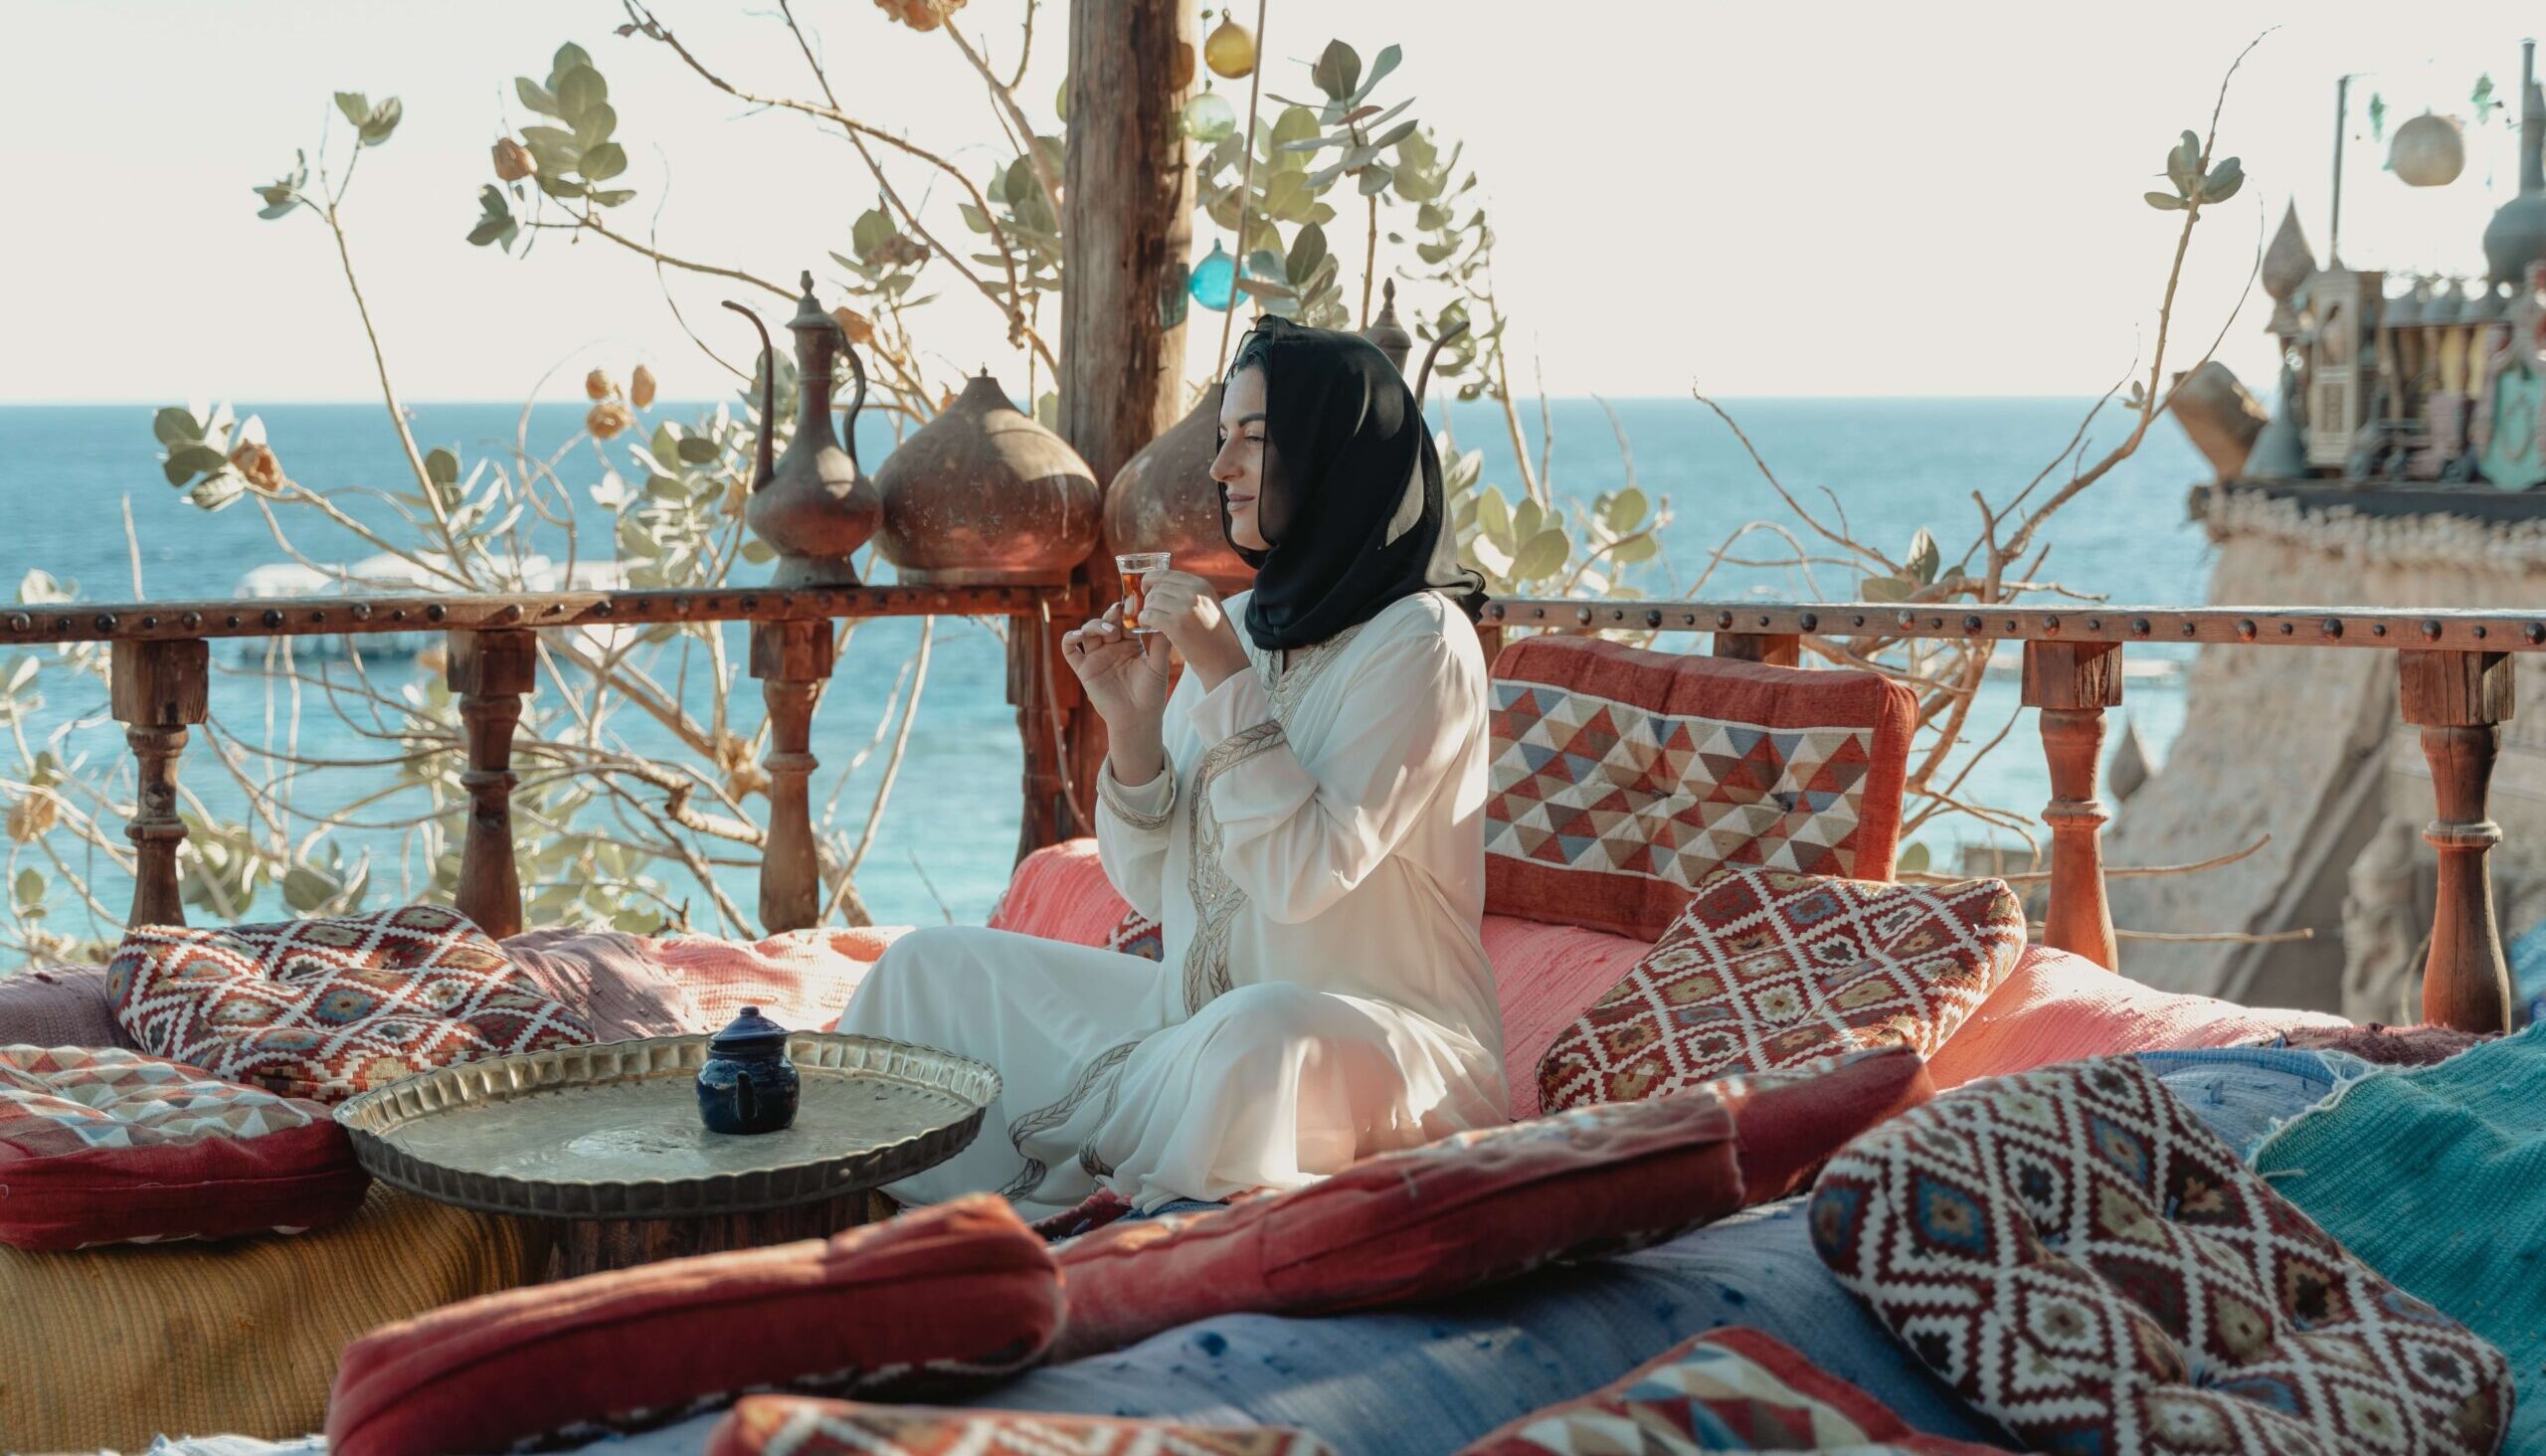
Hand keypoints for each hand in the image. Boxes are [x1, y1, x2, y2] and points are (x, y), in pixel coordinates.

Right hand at [1061, 600, 1170, 732]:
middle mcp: (1112, 648)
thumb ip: (1160, 644)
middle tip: (1119, 610)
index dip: (1128, 611)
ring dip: (1095, 625)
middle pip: (1106, 622)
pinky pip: (1070, 651)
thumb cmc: (1151, 695)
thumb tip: (1164, 619)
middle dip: (1111, 614)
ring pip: (1089, 631)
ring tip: (1107, 630)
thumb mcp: (1159, 666)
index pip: (1126, 621)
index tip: (1133, 600)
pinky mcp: (1084, 670)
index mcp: (1131, 644)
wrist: (1138, 719)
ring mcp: (1097, 657)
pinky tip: (1078, 635)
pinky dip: (1069, 639)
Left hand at [1138, 569, 1249, 689]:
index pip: (1167, 574)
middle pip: (1157, 587)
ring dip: (1146, 611)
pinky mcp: (1176, 625)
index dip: (1152, 581)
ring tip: (1149, 621)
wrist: (1225, 660)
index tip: (1147, 591)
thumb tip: (1163, 586)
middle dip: (1148, 599)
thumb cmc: (1216, 637)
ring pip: (1151, 601)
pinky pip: (1149, 615)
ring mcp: (1185, 608)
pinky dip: (1143, 620)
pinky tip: (1146, 626)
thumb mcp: (1209, 605)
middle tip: (1148, 611)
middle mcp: (1194, 592)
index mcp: (1202, 585)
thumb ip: (1190, 593)